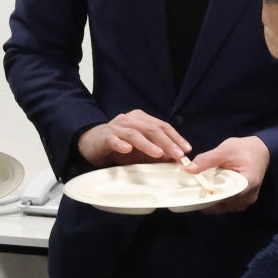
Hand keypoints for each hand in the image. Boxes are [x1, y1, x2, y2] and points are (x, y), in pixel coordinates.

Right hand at [77, 109, 191, 166]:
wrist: (91, 143)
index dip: (176, 137)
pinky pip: (114, 139)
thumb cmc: (118, 146)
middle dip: (167, 142)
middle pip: (152, 128)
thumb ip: (156, 152)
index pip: (162, 126)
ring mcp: (116, 127)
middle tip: (178, 155)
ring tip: (159, 154)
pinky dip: (121, 144)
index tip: (187, 149)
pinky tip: (127, 150)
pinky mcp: (104, 137)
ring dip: (148, 144)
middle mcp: (130, 120)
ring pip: (135, 134)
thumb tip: (175, 159)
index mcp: (141, 119)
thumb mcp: (140, 150)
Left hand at [184, 136, 268, 213]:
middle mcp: (248, 196)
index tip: (193, 196)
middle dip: (208, 202)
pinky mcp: (244, 199)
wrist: (260, 150)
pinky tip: (209, 194)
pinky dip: (219, 201)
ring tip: (199, 194)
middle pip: (224, 206)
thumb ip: (206, 160)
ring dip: (213, 202)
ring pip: (226, 207)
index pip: (225, 198)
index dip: (208, 199)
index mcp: (247, 184)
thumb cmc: (244, 149)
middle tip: (192, 195)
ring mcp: (247, 199)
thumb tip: (188, 169)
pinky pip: (229, 205)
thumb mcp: (224, 150)